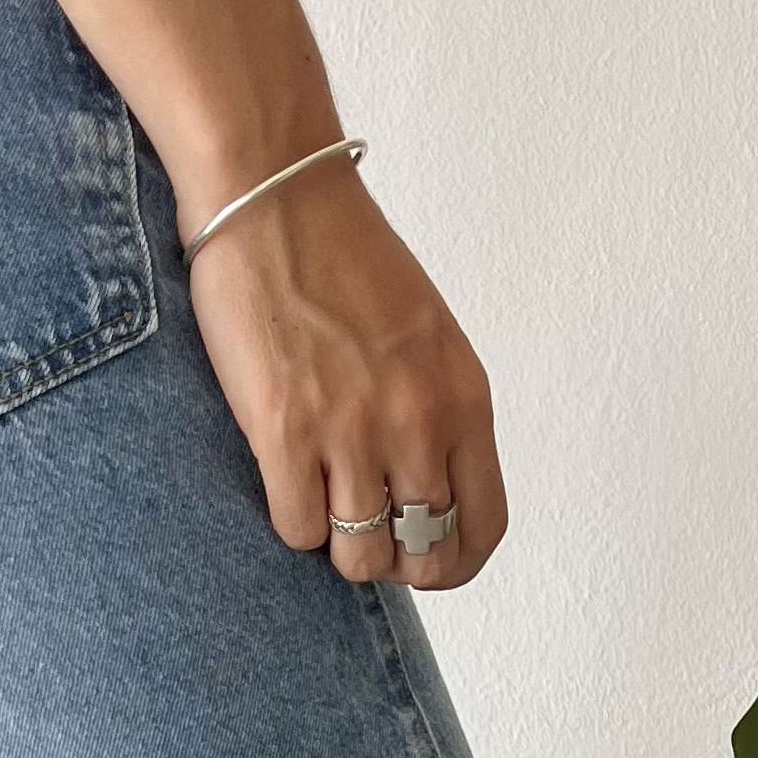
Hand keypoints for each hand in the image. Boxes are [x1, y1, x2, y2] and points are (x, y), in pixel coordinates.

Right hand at [183, 163, 506, 591]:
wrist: (274, 197)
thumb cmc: (343, 257)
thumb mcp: (425, 336)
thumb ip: (436, 410)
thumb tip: (420, 487)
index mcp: (464, 398)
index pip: (483, 524)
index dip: (453, 560)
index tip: (423, 557)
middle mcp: (419, 423)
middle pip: (422, 554)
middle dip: (393, 560)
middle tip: (363, 534)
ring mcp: (353, 431)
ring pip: (359, 557)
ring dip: (338, 544)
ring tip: (319, 500)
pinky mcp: (285, 434)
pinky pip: (299, 530)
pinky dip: (292, 520)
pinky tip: (283, 477)